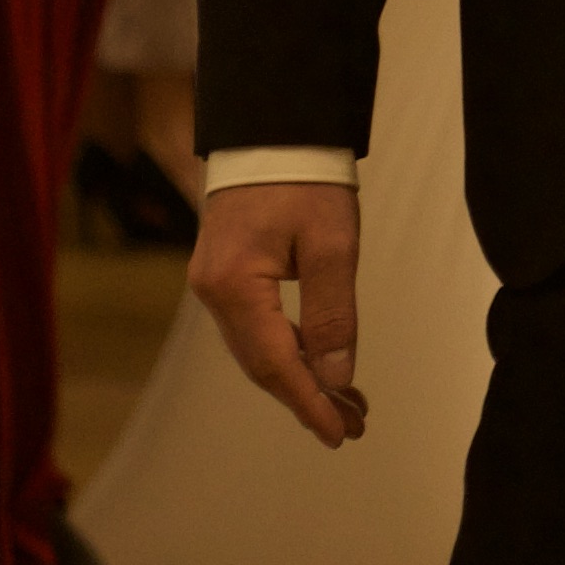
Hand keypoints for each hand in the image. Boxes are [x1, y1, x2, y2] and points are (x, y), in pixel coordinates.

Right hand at [190, 181, 371, 448]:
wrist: (272, 131)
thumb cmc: (306, 179)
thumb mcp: (332, 244)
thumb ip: (332, 314)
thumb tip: (336, 377)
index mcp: (234, 286)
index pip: (275, 363)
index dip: (309, 402)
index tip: (340, 433)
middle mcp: (213, 293)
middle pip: (261, 364)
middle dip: (307, 398)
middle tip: (351, 426)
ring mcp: (214, 286)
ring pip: (257, 351)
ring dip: (299, 380)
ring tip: (344, 405)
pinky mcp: (225, 277)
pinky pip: (254, 330)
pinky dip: (286, 353)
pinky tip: (316, 366)